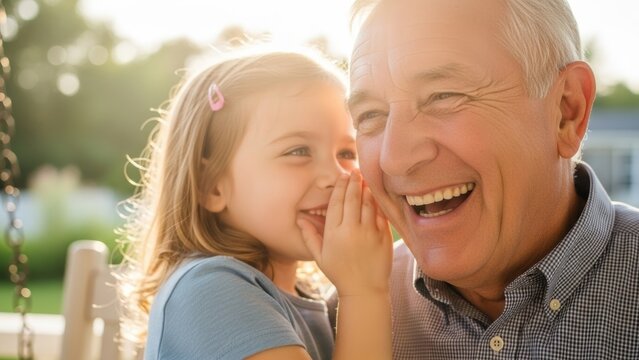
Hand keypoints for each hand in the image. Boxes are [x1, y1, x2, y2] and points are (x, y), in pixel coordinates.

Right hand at [298, 170, 392, 296]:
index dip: (340, 187)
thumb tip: (299, 219)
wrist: (365, 290)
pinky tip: (376, 195)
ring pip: (368, 203)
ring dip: (366, 189)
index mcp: (334, 233)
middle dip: (354, 182)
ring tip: (365, 178)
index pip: (336, 203)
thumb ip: (310, 236)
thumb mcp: (320, 257)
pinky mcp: (383, 237)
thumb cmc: (340, 274)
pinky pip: (381, 214)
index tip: (343, 176)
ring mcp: (369, 233)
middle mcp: (352, 230)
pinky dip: (378, 202)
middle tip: (355, 171)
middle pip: (352, 199)